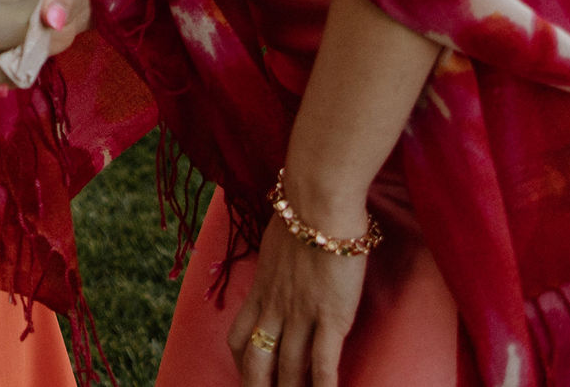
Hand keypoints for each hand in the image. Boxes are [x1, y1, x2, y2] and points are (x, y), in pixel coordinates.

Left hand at [225, 209, 370, 386]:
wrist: (317, 201)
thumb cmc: (302, 211)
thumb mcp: (277, 239)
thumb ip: (278, 259)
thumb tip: (284, 257)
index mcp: (261, 289)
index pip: (239, 336)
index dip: (241, 362)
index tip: (247, 374)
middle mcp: (275, 307)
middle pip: (257, 361)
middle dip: (258, 386)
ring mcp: (301, 314)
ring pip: (289, 368)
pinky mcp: (330, 316)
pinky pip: (323, 362)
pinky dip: (323, 385)